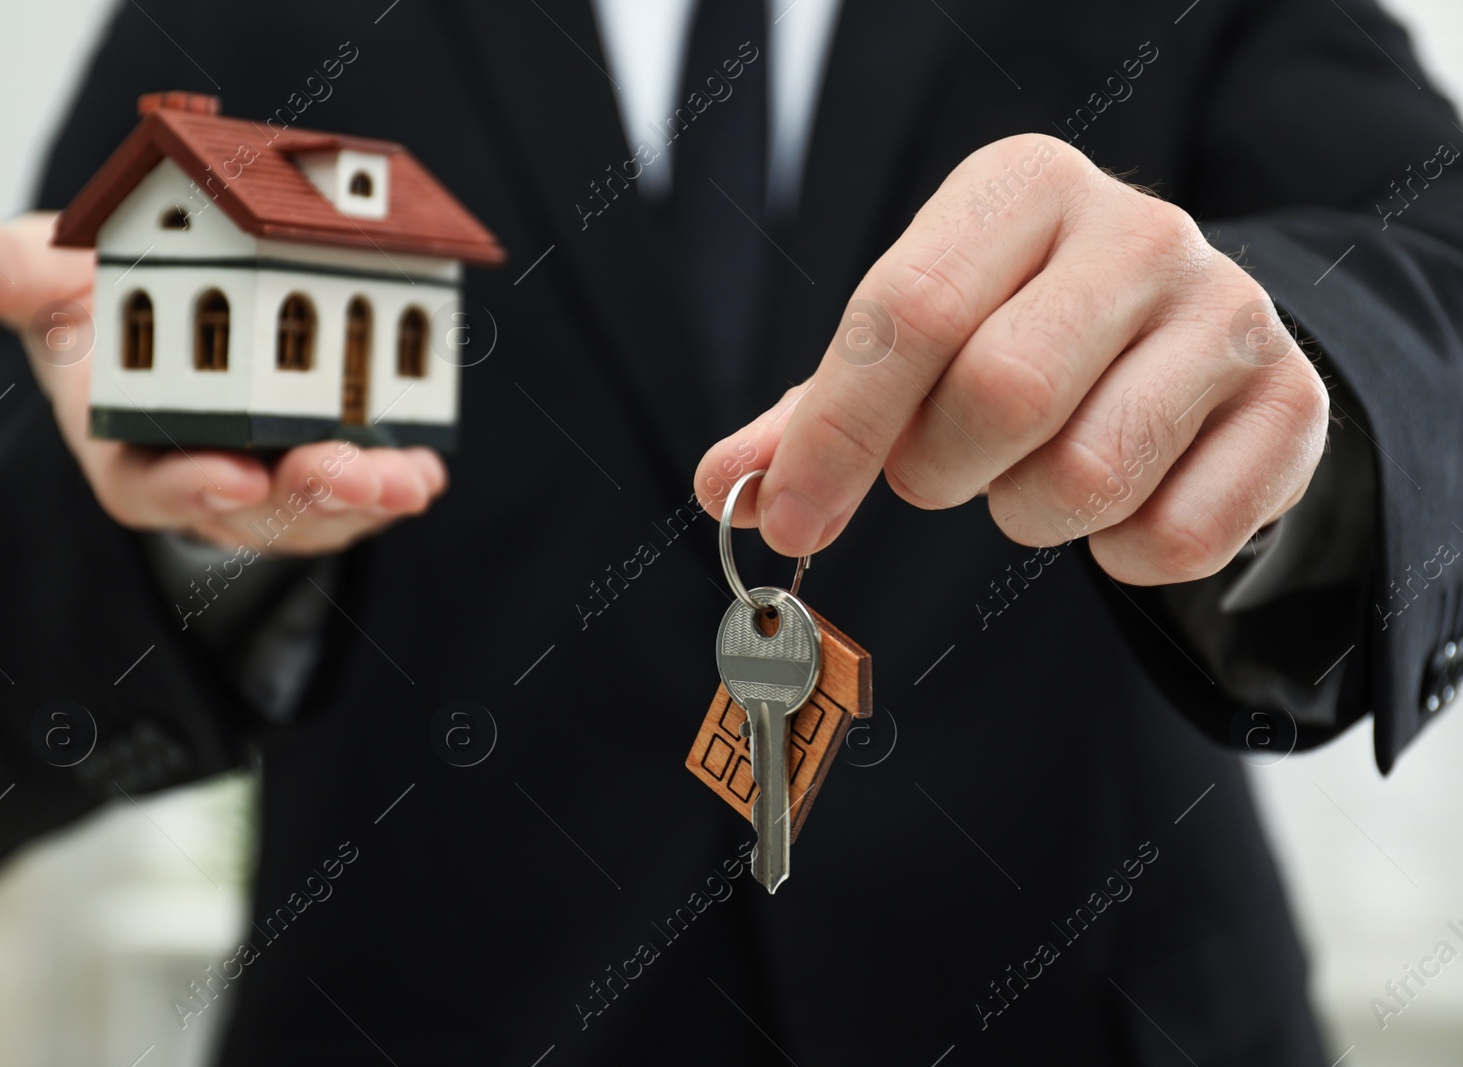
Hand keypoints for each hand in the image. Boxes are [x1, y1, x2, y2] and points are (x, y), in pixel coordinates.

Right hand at [0, 212, 445, 554]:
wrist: (176, 304)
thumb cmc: (107, 303)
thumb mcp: (49, 276)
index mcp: (129, 445)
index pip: (151, 487)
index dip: (188, 486)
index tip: (225, 476)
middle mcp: (205, 474)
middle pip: (251, 507)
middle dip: (296, 496)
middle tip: (340, 473)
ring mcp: (273, 476)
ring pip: (317, 508)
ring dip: (360, 498)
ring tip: (401, 478)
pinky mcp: (332, 460)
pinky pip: (367, 484)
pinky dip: (397, 478)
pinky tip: (425, 466)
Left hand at [695, 135, 1329, 585]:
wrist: (1189, 339)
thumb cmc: (1021, 334)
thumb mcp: (916, 346)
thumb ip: (815, 414)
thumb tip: (724, 486)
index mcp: (1022, 187)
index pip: (906, 312)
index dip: (836, 434)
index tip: (791, 521)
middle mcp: (1137, 230)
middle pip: (1000, 395)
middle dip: (941, 469)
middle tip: (944, 468)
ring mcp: (1230, 313)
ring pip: (1086, 476)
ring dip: (1028, 514)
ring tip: (1035, 472)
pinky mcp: (1292, 405)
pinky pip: (1176, 539)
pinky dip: (1119, 556)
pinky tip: (1120, 503)